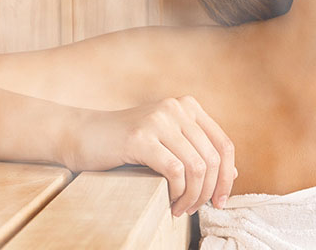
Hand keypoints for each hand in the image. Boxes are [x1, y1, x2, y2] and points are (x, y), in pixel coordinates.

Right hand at [61, 96, 237, 216]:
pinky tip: (169, 202)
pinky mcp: (141, 137)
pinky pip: (175, 171)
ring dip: (192, 196)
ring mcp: (158, 119)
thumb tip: (232, 173)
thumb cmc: (125, 144)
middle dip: (209, 191)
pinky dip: (177, 192)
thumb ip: (197, 152)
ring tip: (181, 208)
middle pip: (212, 158)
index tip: (219, 201)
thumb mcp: (166, 143)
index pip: (223, 144)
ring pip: (196, 167)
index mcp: (187, 106)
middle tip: (195, 209)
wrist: (82, 136)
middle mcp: (176, 108)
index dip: (226, 177)